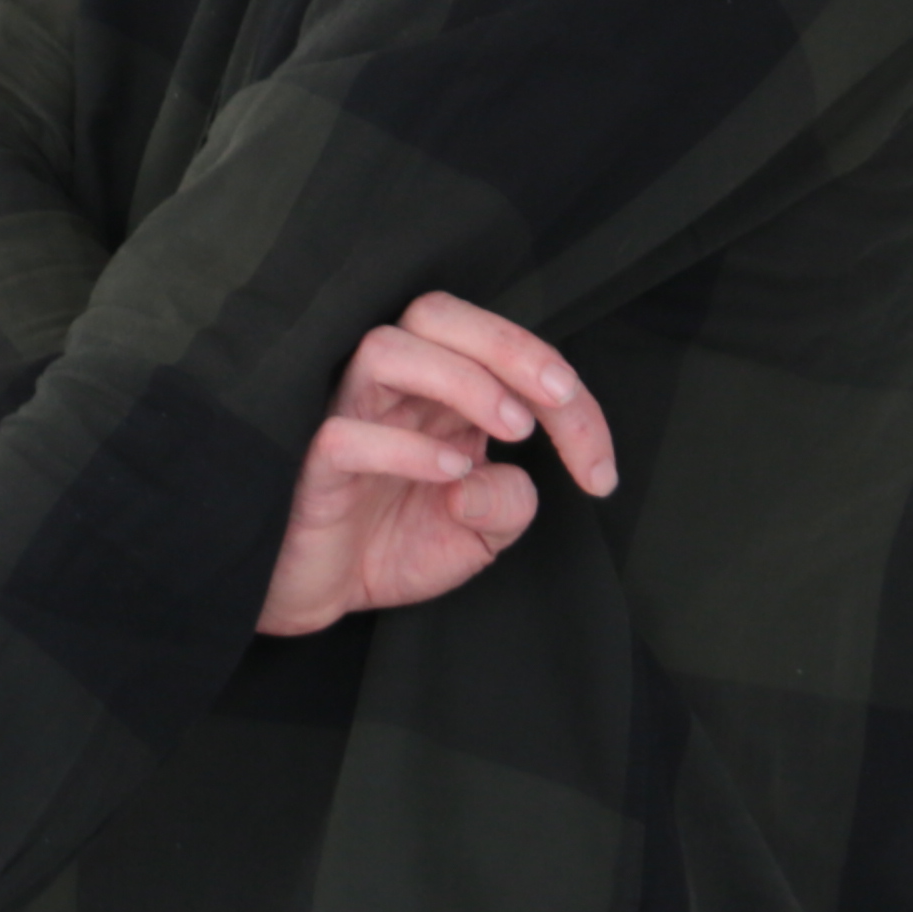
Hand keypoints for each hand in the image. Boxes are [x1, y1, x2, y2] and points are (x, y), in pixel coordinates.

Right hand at [257, 291, 616, 635]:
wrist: (318, 597)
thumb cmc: (388, 547)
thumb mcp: (479, 536)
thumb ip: (508, 505)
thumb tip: (491, 477)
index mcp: (439, 396)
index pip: (504, 358)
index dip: (569, 403)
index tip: (600, 472)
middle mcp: (395, 393)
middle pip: (437, 314)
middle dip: (509, 345)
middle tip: (558, 395)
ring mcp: (347, 418)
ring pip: (387, 348)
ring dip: (462, 378)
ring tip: (511, 429)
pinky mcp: (312, 464)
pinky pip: (348, 434)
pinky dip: (406, 446)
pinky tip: (450, 473)